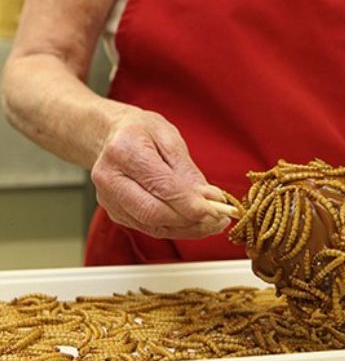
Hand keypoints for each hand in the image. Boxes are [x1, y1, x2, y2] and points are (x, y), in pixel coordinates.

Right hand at [91, 109, 230, 239]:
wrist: (110, 136)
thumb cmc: (141, 131)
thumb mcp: (168, 137)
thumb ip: (187, 170)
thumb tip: (210, 198)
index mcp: (124, 150)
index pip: (160, 185)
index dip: (191, 203)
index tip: (218, 209)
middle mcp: (110, 178)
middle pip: (154, 212)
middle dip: (191, 220)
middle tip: (220, 218)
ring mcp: (109, 200)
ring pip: (153, 225)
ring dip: (187, 228)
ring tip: (213, 222)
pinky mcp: (115, 214)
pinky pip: (150, 227)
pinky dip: (176, 228)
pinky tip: (195, 222)